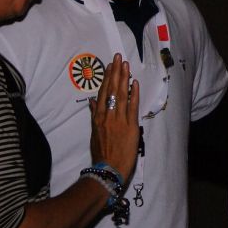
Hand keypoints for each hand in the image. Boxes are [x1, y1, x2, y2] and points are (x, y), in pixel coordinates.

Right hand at [88, 53, 139, 182]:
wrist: (108, 170)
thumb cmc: (101, 154)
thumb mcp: (94, 133)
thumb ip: (94, 116)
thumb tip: (92, 102)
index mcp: (98, 117)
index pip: (103, 93)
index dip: (107, 78)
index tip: (110, 66)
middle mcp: (107, 116)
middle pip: (111, 90)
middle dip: (115, 72)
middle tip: (118, 57)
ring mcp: (119, 120)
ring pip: (121, 95)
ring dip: (124, 78)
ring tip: (125, 65)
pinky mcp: (130, 126)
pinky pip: (132, 107)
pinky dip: (133, 94)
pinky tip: (134, 83)